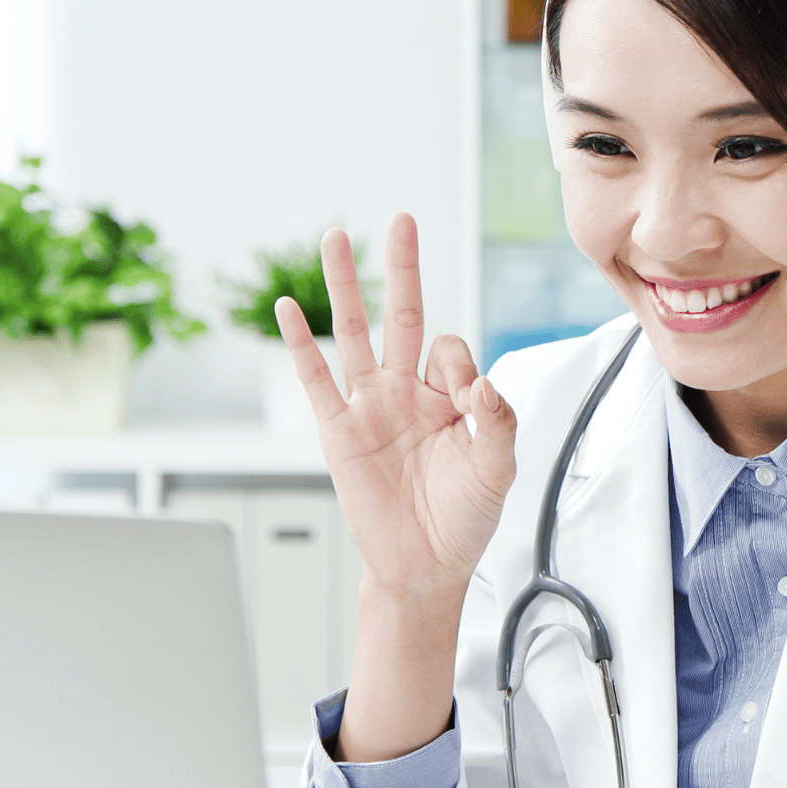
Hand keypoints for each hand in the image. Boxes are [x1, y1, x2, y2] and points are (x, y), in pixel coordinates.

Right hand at [277, 213, 515, 604]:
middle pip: (402, 315)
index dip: (460, 365)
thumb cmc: (463, 519)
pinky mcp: (338, 431)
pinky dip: (299, 343)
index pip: (450, 351)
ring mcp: (369, 407)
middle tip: (402, 220)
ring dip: (346, 286)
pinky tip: (288, 307)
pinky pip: (315, 379)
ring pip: (354, 333)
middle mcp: (407, 392)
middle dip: (403, 268)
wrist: (425, 568)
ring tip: (335, 238)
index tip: (468, 400)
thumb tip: (481, 383)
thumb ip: (498, 421)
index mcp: (448, 397)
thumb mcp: (497, 468)